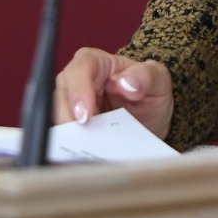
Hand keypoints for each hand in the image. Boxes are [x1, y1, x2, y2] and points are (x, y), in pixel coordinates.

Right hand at [53, 47, 172, 140]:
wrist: (152, 120)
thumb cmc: (151, 91)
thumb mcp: (158, 80)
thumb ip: (146, 76)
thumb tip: (126, 82)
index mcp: (98, 62)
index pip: (81, 67)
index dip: (79, 89)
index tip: (85, 115)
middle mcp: (79, 80)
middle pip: (61, 93)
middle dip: (67, 117)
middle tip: (80, 138)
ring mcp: (73, 103)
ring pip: (58, 116)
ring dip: (69, 134)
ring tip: (84, 150)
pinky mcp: (73, 125)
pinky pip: (65, 135)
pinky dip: (73, 144)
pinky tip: (85, 155)